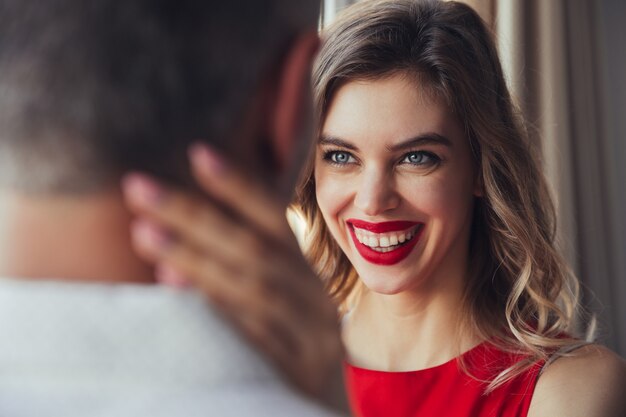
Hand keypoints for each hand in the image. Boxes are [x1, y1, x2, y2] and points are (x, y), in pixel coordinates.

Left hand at [121, 144, 347, 411]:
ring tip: (144, 232)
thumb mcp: (281, 310)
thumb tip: (169, 264)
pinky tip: (175, 292)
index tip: (197, 153)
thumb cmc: (292, 352)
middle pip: (255, 249)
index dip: (240, 186)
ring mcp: (312, 340)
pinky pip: (254, 340)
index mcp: (313, 278)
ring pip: (254, 288)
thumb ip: (240, 281)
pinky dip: (216, 312)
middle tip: (138, 188)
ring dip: (196, 258)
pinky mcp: (298, 376)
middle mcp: (317, 301)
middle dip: (195, 215)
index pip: (277, 223)